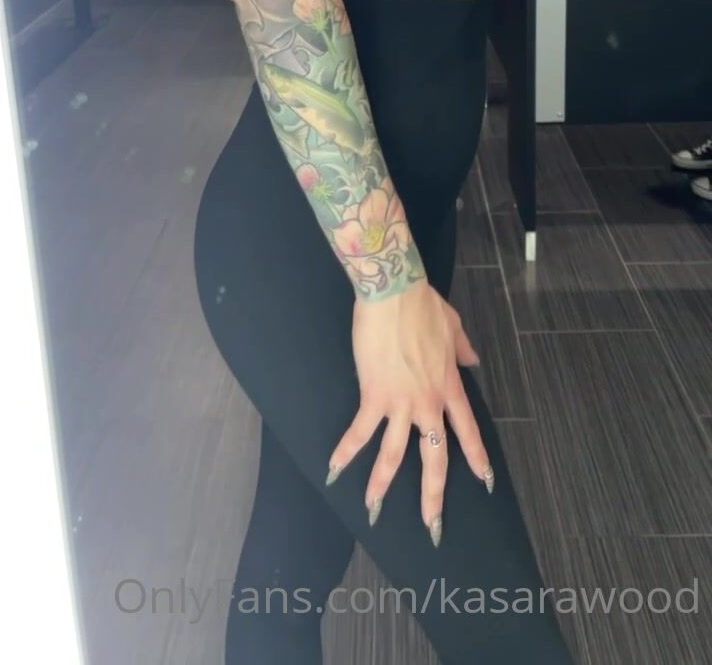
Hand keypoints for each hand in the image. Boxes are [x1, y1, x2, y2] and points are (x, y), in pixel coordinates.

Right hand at [326, 279, 493, 546]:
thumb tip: (474, 363)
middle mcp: (429, 402)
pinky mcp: (374, 395)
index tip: (485, 483)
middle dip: (433, 494)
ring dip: (382, 483)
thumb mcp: (453, 326)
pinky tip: (334, 469)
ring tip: (373, 509)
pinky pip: (360, 430)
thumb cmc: (422, 304)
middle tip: (432, 526)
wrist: (394, 293)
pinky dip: (346, 451)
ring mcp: (401, 402)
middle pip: (435, 457)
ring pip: (394, 454)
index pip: (467, 430)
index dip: (477, 458)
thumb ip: (463, 350)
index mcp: (449, 386)